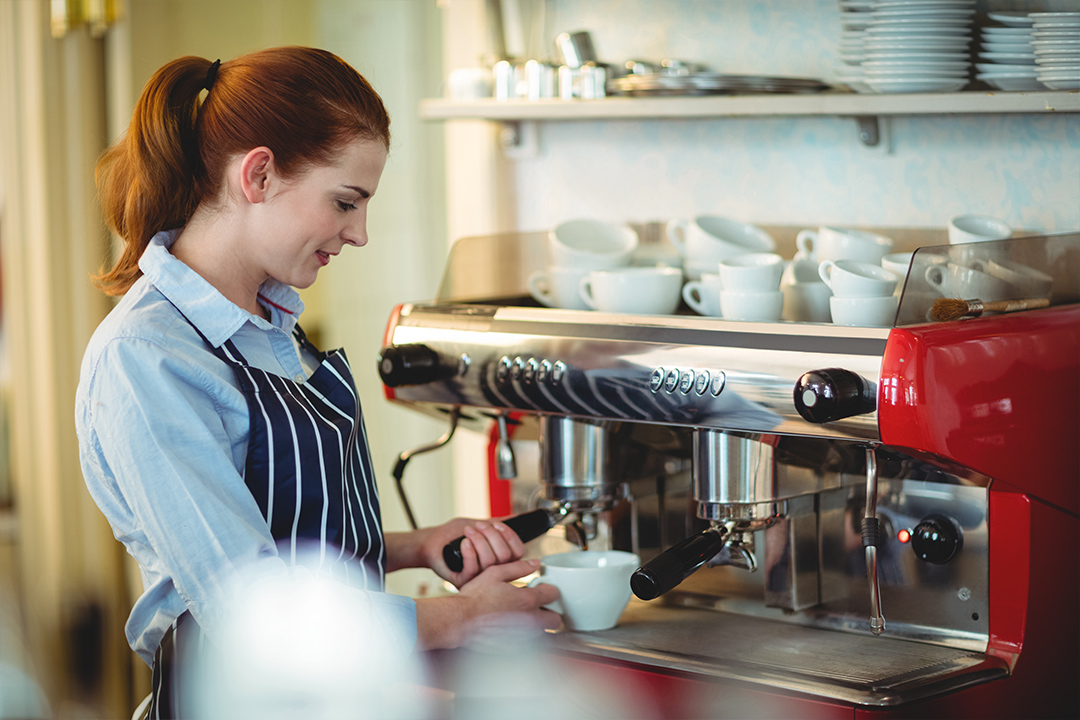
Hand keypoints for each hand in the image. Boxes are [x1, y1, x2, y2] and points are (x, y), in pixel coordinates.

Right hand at [415, 559, 560, 648]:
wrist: (459, 621)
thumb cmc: (473, 599)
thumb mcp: (495, 573)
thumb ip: (519, 568)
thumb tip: (534, 563)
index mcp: (527, 600)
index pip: (554, 594)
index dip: (548, 589)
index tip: (541, 590)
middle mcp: (529, 621)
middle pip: (556, 620)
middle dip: (551, 612)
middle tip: (539, 607)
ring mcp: (522, 637)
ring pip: (543, 634)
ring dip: (538, 626)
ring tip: (522, 619)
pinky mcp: (513, 648)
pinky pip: (528, 645)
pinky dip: (524, 638)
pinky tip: (511, 630)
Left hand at [420, 516, 526, 587]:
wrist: (432, 542)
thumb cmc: (454, 535)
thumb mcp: (479, 526)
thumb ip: (498, 523)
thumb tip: (516, 517)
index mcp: (500, 559)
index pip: (517, 552)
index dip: (510, 536)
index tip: (497, 524)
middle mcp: (493, 571)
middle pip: (505, 555)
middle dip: (492, 535)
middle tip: (477, 526)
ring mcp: (479, 578)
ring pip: (490, 561)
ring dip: (479, 540)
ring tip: (467, 531)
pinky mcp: (464, 581)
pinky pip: (473, 569)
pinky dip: (469, 552)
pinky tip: (464, 542)